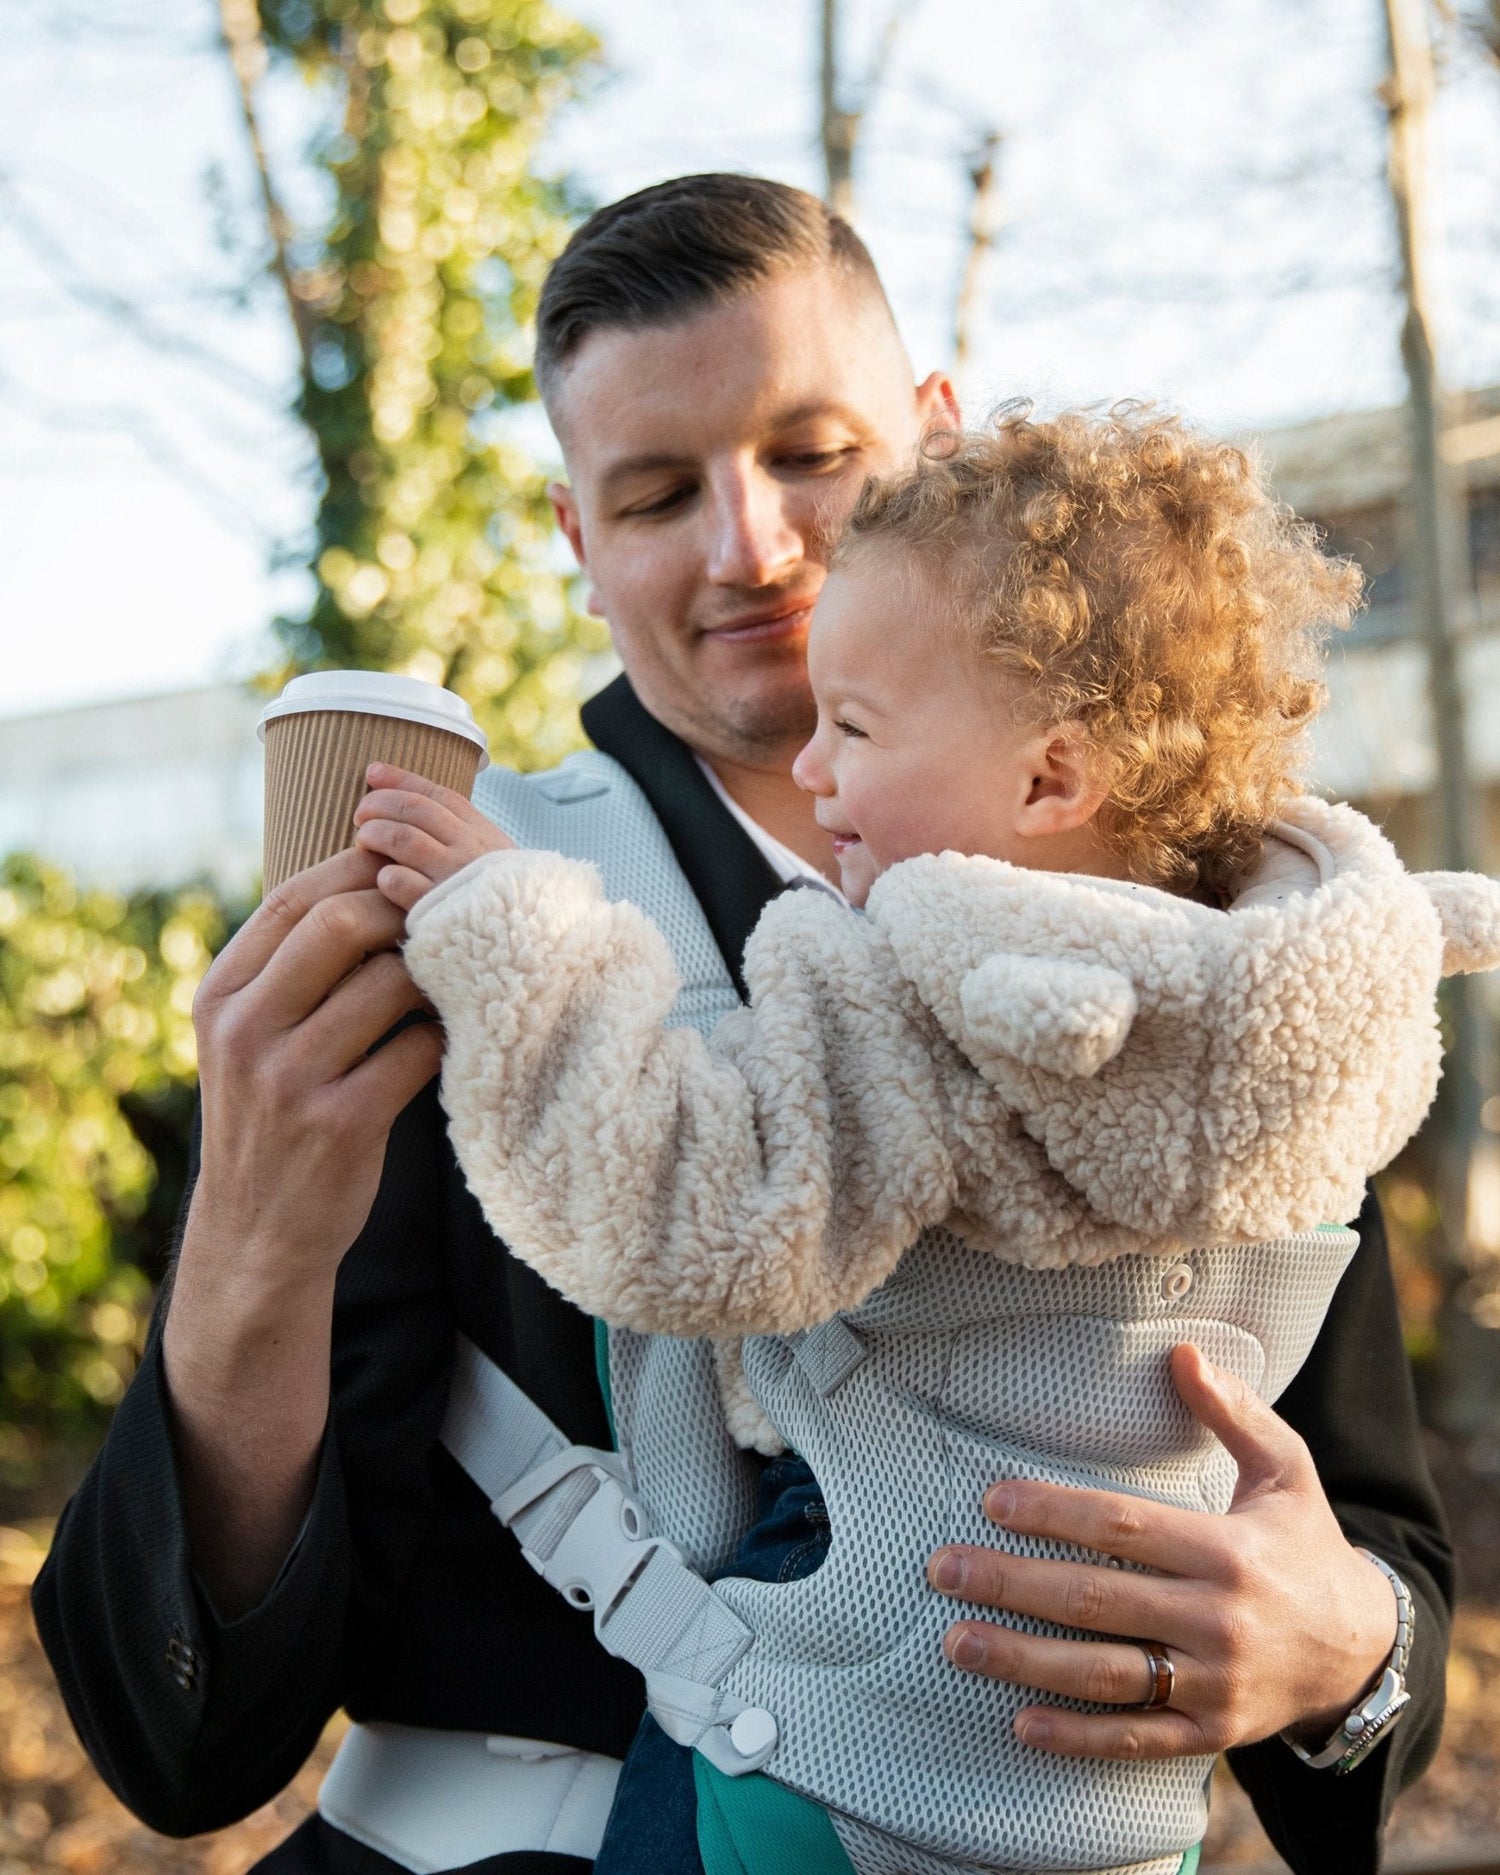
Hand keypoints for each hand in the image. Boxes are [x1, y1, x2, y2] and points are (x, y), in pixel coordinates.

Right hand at [183, 845, 443, 1285]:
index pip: (293, 898)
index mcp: (219, 994)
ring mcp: (289, 1078)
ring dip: (433, 978)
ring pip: (389, 982)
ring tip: (448, 986)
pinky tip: (443, 1044)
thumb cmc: (273, 1114)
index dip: (359, 869)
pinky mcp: (341, 1124)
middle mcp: (244, 1029)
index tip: (407, 867)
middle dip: (405, 913)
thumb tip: (375, 874)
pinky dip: (442, 1038)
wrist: (257, 1231)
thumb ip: (290, 966)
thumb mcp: (249, 1035)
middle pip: (342, 923)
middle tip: (442, 925)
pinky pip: (417, 1049)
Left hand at [354, 763, 513, 910]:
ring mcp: (457, 881)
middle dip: (380, 803)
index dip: (402, 779)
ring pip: (403, 838)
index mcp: (487, 837)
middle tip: (360, 813)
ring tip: (363, 841)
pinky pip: (400, 883)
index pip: (440, 795)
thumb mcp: (499, 869)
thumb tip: (424, 822)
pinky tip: (382, 879)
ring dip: (375, 833)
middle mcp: (473, 852)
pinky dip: (386, 876)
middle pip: (416, 810)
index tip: (373, 772)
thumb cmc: (508, 914)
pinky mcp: (439, 913)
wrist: (531, 957)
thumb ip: (467, 845)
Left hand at [926, 1344, 1399, 1760]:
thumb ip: (1233, 1411)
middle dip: (1012, 1584)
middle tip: (943, 1569)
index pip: (1123, 1526)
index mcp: (1227, 1549)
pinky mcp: (1211, 1733)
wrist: (1362, 1650)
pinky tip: (1020, 1723)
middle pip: (1097, 1599)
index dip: (1054, 1513)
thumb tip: (1183, 1352)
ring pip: (1105, 1674)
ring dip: (1024, 1660)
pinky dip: (1077, 1737)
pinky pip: (1136, 1739)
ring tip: (956, 1641)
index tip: (992, 1501)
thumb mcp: (1285, 1468)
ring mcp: (1213, 1684)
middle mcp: (1217, 1619)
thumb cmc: (1304, 1544)